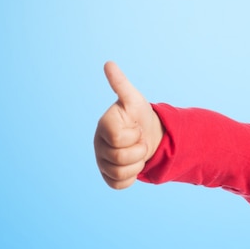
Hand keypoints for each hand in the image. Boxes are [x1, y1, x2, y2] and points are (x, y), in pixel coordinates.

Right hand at [94, 61, 163, 188]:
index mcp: (104, 125)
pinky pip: (118, 184)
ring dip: (137, 163)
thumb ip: (121, 84)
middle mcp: (98, 143)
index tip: (136, 127)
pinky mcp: (108, 176)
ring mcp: (101, 160)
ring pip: (120, 172)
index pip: (117, 138)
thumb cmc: (140, 116)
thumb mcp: (135, 99)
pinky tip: (134, 165)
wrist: (150, 135)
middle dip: (138, 150)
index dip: (134, 135)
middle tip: (139, 140)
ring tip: (138, 152)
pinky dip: (132, 177)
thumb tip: (109, 63)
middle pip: (120, 157)